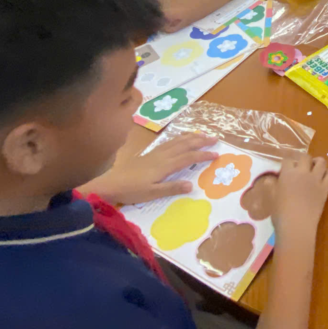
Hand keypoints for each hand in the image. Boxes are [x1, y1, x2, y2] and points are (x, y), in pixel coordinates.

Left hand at [81, 134, 217, 204]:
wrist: (111, 183)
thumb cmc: (131, 190)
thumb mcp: (151, 194)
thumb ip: (171, 188)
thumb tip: (192, 185)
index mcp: (164, 166)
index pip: (188, 158)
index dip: (203, 155)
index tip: (216, 154)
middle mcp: (162, 156)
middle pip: (184, 145)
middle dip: (201, 141)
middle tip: (215, 138)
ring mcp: (155, 153)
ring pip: (177, 141)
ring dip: (191, 137)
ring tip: (203, 135)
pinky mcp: (149, 154)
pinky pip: (169, 142)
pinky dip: (179, 138)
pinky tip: (181, 138)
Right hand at [273, 153, 327, 248]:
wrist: (297, 226)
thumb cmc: (280, 213)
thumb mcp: (272, 198)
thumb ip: (271, 186)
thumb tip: (269, 179)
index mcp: (288, 173)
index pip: (288, 159)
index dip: (287, 161)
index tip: (286, 165)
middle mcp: (303, 172)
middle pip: (305, 157)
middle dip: (302, 159)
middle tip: (299, 165)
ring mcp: (316, 179)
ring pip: (321, 162)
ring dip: (317, 162)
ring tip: (313, 167)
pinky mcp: (325, 188)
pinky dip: (327, 173)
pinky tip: (322, 177)